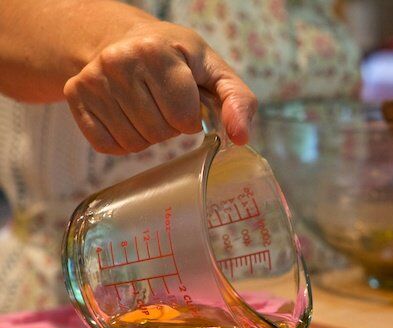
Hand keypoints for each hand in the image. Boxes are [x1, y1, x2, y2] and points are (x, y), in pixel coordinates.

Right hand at [63, 20, 256, 154]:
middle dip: (170, 127)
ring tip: (147, 107)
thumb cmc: (178, 59)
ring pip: (134, 143)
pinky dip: (124, 141)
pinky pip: (108, 146)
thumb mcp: (215, 71)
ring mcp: (92, 79)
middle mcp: (118, 61)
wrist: (124, 40)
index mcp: (156, 51)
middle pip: (159, 133)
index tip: (186, 99)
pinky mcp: (75, 96)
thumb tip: (241, 138)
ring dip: (148, 135)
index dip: (190, 117)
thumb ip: (238, 101)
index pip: (184, 117)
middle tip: (165, 103)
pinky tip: (126, 115)